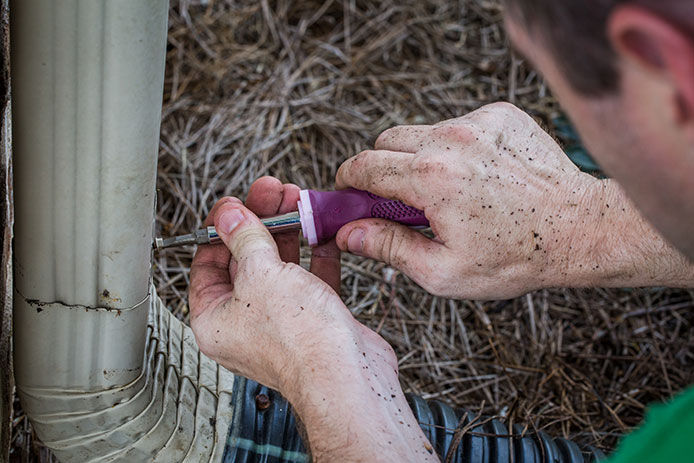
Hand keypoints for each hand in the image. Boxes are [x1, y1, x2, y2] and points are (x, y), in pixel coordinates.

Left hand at [189, 176, 350, 390]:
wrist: (347, 374)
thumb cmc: (298, 340)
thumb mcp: (260, 274)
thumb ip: (245, 239)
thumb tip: (229, 215)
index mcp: (215, 320)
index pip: (206, 265)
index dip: (220, 229)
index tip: (235, 204)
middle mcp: (244, 323)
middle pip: (244, 260)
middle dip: (260, 222)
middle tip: (272, 193)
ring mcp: (279, 321)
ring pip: (278, 267)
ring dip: (288, 233)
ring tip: (298, 201)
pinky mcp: (312, 319)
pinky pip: (309, 279)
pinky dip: (315, 255)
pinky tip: (321, 232)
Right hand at [335, 102, 693, 298]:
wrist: (580, 230)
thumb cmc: (517, 258)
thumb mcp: (443, 271)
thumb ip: (388, 247)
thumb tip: (348, 233)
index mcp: (431, 178)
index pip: (364, 165)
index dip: (348, 182)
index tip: (348, 194)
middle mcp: (451, 140)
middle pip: (386, 141)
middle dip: (381, 169)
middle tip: (397, 201)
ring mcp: (478, 123)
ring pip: (421, 131)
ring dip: (418, 158)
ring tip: (444, 192)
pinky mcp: (500, 115)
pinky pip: (456, 126)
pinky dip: (453, 148)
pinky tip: (475, 176)